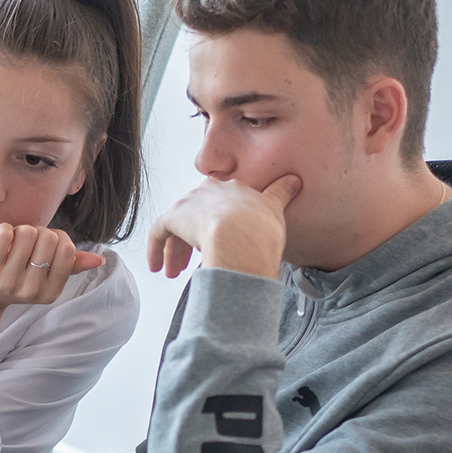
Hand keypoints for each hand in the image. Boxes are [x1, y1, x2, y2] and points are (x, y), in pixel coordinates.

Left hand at [0, 224, 103, 330]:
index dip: (57, 237)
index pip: (67, 250)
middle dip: (37, 233)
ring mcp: (7, 280)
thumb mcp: (43, 278)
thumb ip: (70, 266)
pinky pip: (6, 232)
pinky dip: (4, 230)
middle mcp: (30, 291)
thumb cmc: (13, 280)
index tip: (44, 244)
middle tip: (25, 245)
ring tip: (12, 245)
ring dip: (20, 231)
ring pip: (28, 232)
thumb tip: (99, 260)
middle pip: (48, 237)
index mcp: (49, 293)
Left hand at [147, 174, 299, 278]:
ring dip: (175, 250)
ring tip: (174, 273)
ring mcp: (191, 203)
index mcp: (235, 188)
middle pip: (197, 215)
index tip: (215, 243)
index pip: (221, 204)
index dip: (217, 224)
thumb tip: (296, 180)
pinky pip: (158, 231)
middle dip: (192, 239)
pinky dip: (156, 249)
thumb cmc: (263, 232)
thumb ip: (281, 195)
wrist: (243, 237)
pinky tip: (157, 267)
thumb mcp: (275, 211)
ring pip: (178, 226)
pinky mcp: (174, 217)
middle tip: (190, 264)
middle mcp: (211, 190)